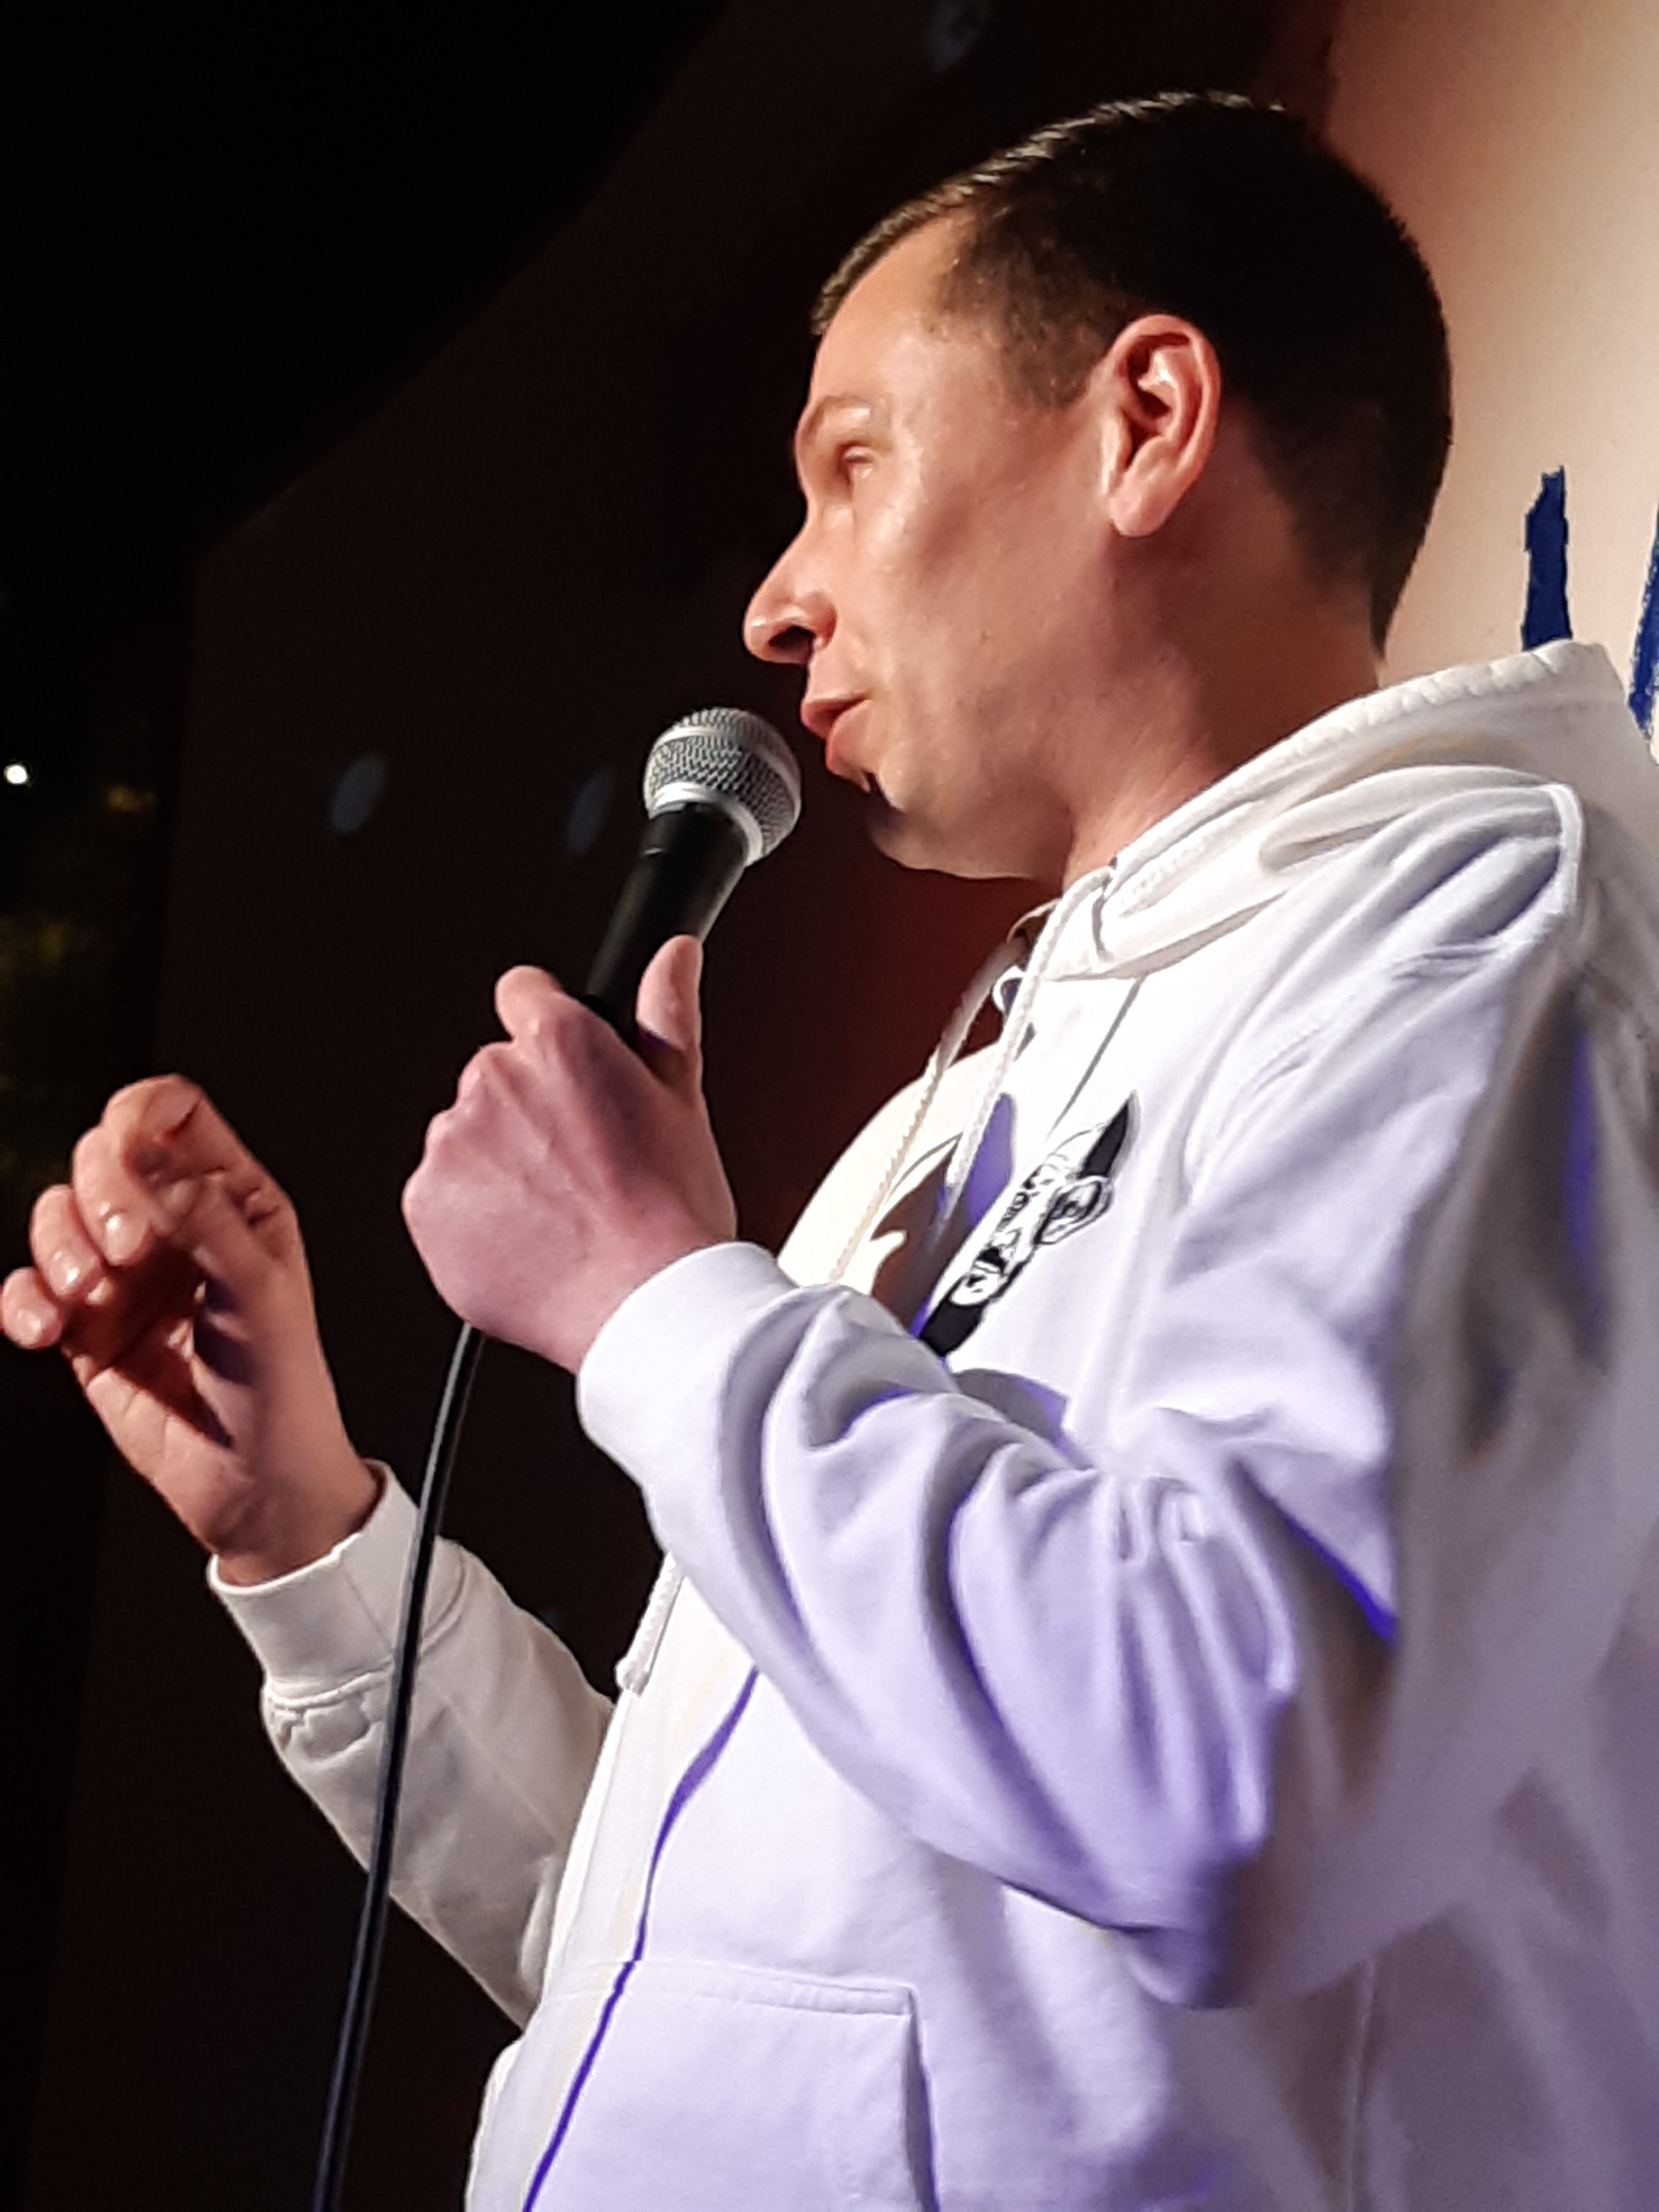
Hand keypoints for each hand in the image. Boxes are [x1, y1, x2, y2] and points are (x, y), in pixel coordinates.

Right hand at [1, 1078, 377, 1583]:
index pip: (173, 1114)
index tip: (128, 1144)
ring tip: (92, 1296)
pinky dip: (24, 1300)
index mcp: (233, 1198)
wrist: (253, 1481)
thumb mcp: (258, 1288)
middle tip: (129, 1252)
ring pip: (57, 1215)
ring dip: (59, 1248)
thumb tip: (142, 1147)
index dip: (140, 1112)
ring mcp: (126, 1274)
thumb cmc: (281, 1385)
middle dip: (101, 1194)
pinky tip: (47, 1329)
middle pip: (103, 1155)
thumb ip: (199, 1211)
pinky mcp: (86, 1326)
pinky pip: (29, 1286)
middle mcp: (176, 1226)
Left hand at [402, 935, 735, 1369]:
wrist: (645, 1304)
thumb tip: (674, 954)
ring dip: (496, 1165)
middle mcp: (494, 1080)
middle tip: (578, 1167)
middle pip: (494, 1075)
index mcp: (558, 1044)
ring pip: (465, 1137)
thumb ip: (666, 1014)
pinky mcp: (424, 1203)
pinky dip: (470, 1217)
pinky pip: (438, 1196)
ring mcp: (452, 1143)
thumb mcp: (683, 1099)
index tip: (561, 1073)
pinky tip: (525, 1241)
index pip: (522, 993)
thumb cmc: (671, 1212)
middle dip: (527, 1113)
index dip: (546, 1030)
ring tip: (556, 1213)